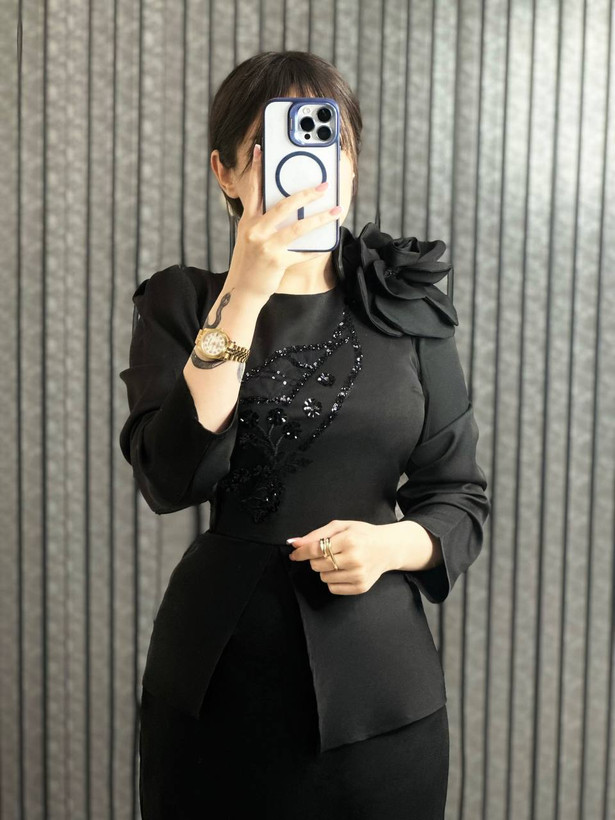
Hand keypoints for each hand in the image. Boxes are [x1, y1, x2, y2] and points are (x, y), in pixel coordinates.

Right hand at [226, 143, 341, 301]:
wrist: (241, 290)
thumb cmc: (249, 263)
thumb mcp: (250, 238)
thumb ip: (263, 222)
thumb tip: (289, 210)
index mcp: (248, 221)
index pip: (253, 190)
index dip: (256, 169)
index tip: (260, 149)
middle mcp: (255, 230)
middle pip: (283, 205)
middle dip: (306, 194)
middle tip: (323, 186)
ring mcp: (266, 246)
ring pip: (298, 228)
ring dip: (320, 218)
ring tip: (336, 211)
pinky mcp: (276, 261)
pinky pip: (302, 253)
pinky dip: (316, 248)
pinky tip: (329, 243)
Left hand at [287, 520, 398, 595]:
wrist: (388, 548)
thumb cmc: (363, 534)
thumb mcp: (341, 526)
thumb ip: (317, 534)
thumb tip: (294, 543)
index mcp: (349, 540)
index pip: (316, 549)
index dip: (301, 552)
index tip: (294, 553)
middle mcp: (354, 559)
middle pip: (317, 564)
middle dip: (316, 559)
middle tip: (329, 552)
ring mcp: (358, 575)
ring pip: (324, 577)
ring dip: (325, 569)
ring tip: (340, 561)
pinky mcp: (360, 587)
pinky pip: (333, 588)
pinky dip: (333, 580)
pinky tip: (344, 571)